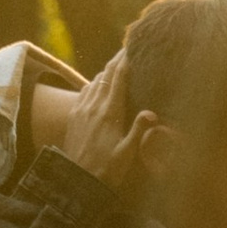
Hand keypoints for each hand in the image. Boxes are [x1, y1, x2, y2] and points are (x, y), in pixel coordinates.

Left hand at [58, 51, 161, 200]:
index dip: (126, 60)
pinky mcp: (74, 115)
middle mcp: (93, 105)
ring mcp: (81, 109)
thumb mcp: (127, 153)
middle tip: (127, 49)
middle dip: (117, 60)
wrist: (75, 180)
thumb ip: (139, 130)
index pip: (119, 78)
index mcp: (109, 112)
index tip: (133, 47)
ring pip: (95, 81)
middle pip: (106, 74)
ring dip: (106, 71)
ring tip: (117, 65)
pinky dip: (95, 82)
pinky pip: (85, 90)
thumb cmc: (106, 169)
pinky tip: (99, 85)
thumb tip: (152, 111)